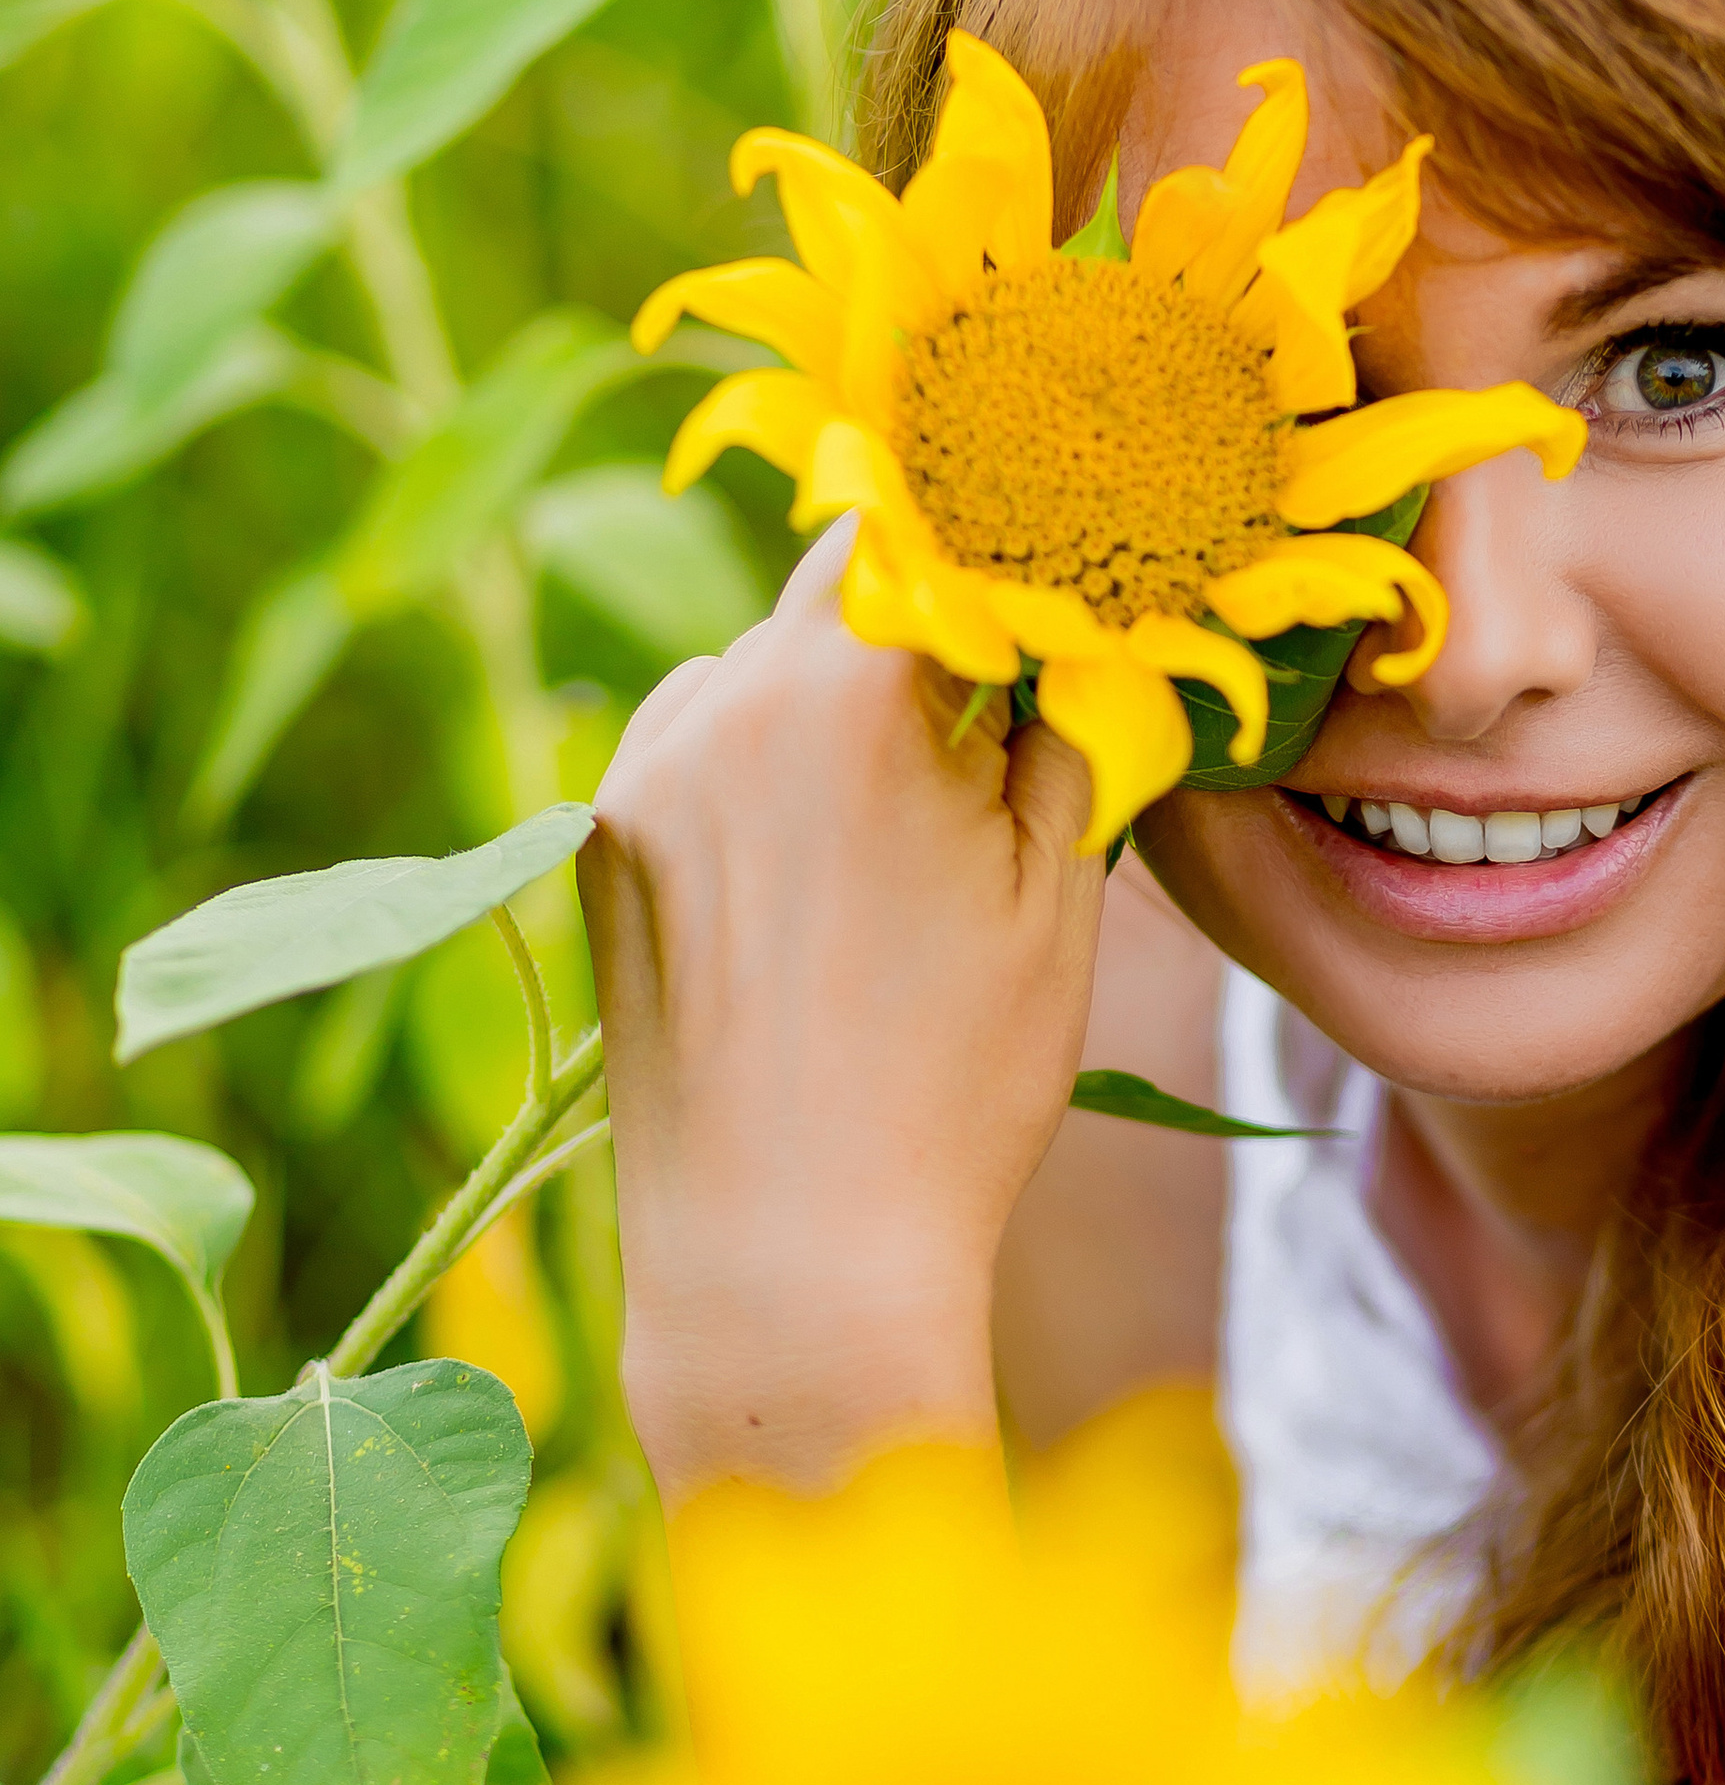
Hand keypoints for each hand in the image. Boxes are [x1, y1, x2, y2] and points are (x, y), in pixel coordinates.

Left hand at [581, 534, 1102, 1500]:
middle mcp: (723, 701)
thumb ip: (1063, 723)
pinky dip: (756, 776)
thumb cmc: (951, 1086)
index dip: (993, 547)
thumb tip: (1068, 633)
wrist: (788, 1258)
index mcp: (851, 688)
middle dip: (914, 633)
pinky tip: (813, 883)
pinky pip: (692, 752)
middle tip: (989, 723)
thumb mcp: (1057, 893)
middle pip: (832, 590)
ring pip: (754, 671)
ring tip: (895, 834)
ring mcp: (641, 776)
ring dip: (826, 708)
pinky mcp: (597, 848)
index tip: (1047, 590)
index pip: (922, 525)